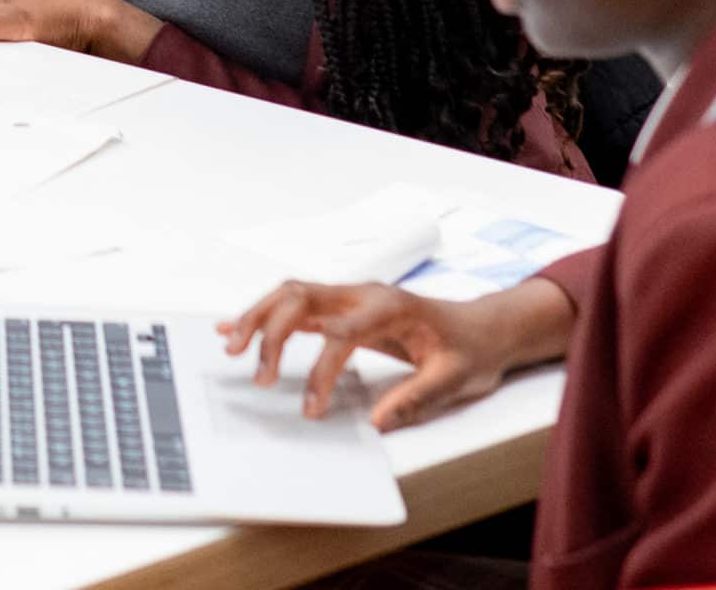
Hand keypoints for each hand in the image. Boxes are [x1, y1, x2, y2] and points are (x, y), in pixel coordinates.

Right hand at [218, 277, 575, 431]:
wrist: (484, 328)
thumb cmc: (470, 350)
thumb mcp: (455, 379)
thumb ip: (417, 398)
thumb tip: (378, 421)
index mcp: (390, 307)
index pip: (341, 334)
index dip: (321, 371)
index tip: (311, 408)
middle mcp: (363, 294)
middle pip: (301, 298)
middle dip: (271, 332)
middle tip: (260, 376)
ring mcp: (350, 296)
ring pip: (290, 294)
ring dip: (258, 317)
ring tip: (231, 345)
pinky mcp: (342, 306)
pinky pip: (296, 302)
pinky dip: (263, 313)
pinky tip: (236, 325)